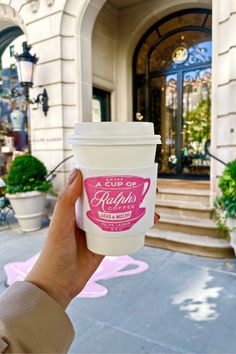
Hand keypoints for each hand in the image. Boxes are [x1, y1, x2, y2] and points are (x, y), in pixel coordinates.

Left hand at [26, 169, 159, 309]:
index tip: (125, 167)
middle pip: (114, 198)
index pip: (96, 185)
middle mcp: (91, 215)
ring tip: (153, 201)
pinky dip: (138, 226)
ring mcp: (101, 229)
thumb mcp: (60, 224)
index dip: (110, 175)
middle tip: (148, 184)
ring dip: (138, 206)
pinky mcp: (108, 243)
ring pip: (122, 213)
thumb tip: (78, 170)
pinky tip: (150, 222)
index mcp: (78, 207)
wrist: (58, 284)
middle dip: (130, 190)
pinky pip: (126, 232)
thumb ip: (67, 200)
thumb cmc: (54, 252)